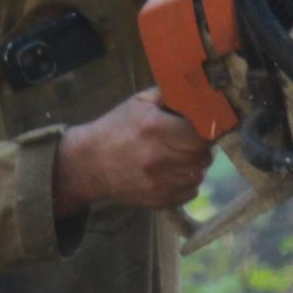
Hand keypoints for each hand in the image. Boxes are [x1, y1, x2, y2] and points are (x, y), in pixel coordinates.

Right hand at [53, 88, 213, 214]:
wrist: (88, 164)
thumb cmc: (115, 128)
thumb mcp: (138, 103)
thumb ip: (168, 94)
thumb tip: (198, 91)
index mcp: (154, 128)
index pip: (201, 134)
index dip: (205, 130)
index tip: (199, 128)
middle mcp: (159, 157)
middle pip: (203, 156)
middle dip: (200, 148)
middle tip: (189, 142)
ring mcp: (159, 182)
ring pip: (198, 175)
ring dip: (194, 165)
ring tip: (180, 157)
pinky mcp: (158, 200)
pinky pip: (190, 192)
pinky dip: (187, 183)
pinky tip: (173, 173)